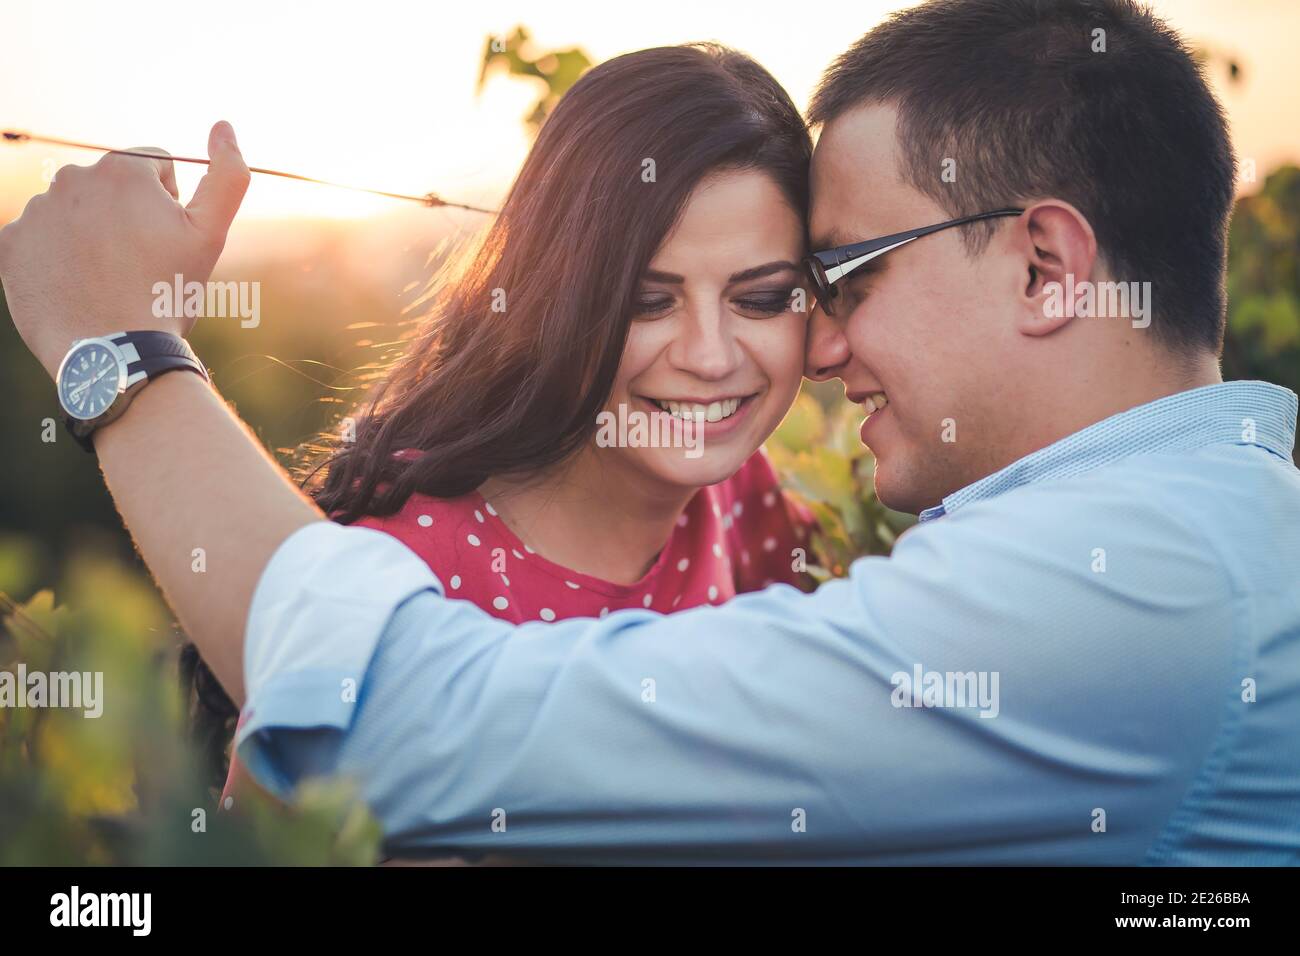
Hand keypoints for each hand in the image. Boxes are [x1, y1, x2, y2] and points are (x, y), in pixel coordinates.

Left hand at [0, 121, 249, 378]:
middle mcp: (71, 179)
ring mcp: (36, 212)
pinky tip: (78, 286)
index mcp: (122, 171)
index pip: (155, 167)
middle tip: (140, 265)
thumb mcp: (210, 235)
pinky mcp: (10, 245)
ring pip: (77, 212)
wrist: (113, 354)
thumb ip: (227, 175)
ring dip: (94, 235)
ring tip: (108, 279)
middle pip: (112, 187)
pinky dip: (59, 257)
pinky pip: (41, 239)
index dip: (171, 206)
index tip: (167, 244)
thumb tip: (224, 126)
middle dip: (129, 217)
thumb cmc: (167, 293)